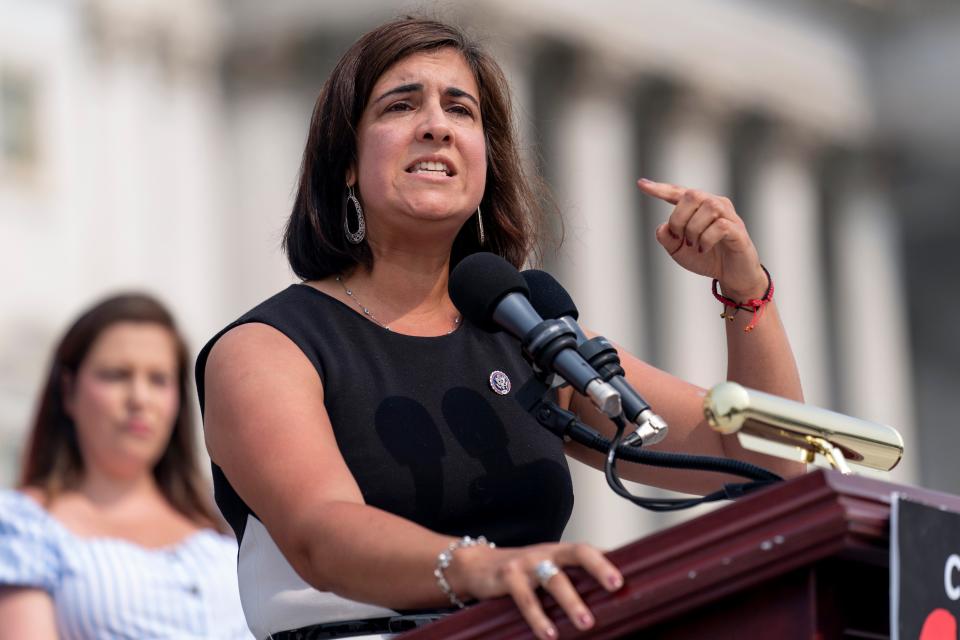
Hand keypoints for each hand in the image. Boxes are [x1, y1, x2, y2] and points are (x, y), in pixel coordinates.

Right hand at [450, 542, 622, 639]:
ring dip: (572, 601)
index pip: (589, 550)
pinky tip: (549, 634)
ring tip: (586, 623)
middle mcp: (547, 553)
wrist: (476, 565)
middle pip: (578, 553)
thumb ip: (570, 578)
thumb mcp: (546, 568)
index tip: (627, 576)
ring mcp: (527, 563)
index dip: (609, 560)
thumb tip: (606, 600)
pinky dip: (538, 617)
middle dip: (598, 567)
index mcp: (560, 551)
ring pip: (554, 579)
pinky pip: (526, 598)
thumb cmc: (520, 572)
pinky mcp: (508, 577)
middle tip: (616, 585)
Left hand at [637, 178, 766, 298]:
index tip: (641, 184)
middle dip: (679, 218)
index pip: (677, 192)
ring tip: (694, 245)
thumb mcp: (678, 251)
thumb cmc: (706, 258)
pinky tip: (703, 249)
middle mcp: (715, 205)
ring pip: (708, 207)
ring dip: (694, 230)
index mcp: (698, 208)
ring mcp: (729, 216)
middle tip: (680, 238)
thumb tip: (663, 227)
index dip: (659, 189)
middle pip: (692, 195)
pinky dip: (706, 239)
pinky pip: (721, 226)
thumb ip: (667, 238)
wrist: (731, 275)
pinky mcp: (738, 230)